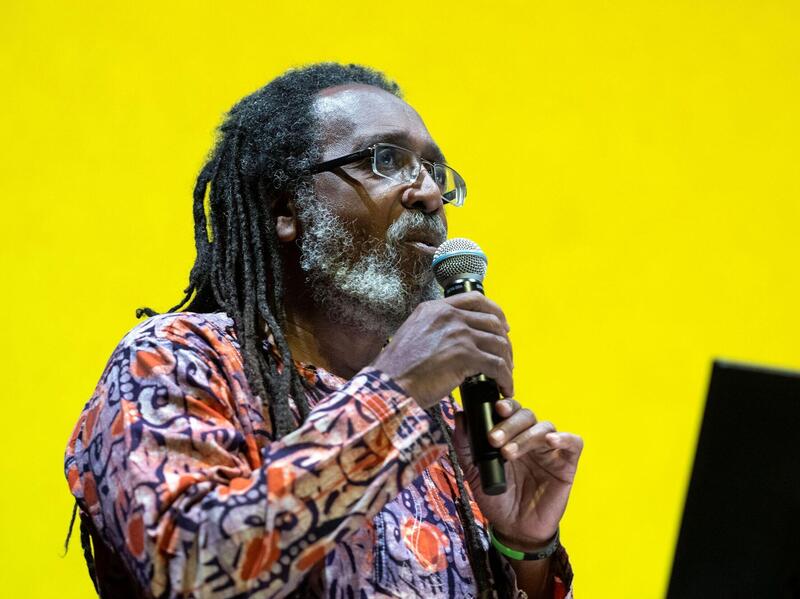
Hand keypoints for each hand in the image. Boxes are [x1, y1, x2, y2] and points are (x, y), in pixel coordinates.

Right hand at [372, 292, 512, 408]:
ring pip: (498, 343)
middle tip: (506, 358)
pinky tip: (505, 388)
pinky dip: (506, 378)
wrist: (389, 386)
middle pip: (492, 321)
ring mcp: (458, 333)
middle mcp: (448, 316)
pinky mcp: (465, 355)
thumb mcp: (413, 335)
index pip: (474, 299)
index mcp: (434, 308)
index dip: (495, 312)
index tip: (503, 327)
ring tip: (506, 377)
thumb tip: (457, 341)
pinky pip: (497, 365)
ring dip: (507, 362)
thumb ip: (435, 330)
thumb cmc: (397, 370)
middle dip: (504, 341)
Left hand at [453, 398, 582, 548]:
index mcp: (511, 435)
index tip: (495, 408)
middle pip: (527, 416)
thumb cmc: (496, 497)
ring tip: (507, 453)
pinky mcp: (566, 464)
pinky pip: (574, 443)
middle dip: (509, 424)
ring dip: (526, 436)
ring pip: (545, 427)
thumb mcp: (474, 471)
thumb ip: (465, 444)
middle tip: (493, 440)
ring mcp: (549, 450)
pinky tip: (551, 441)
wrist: (513, 529)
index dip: (505, 404)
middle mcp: (530, 438)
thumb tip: (460, 416)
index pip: (511, 410)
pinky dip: (564, 438)